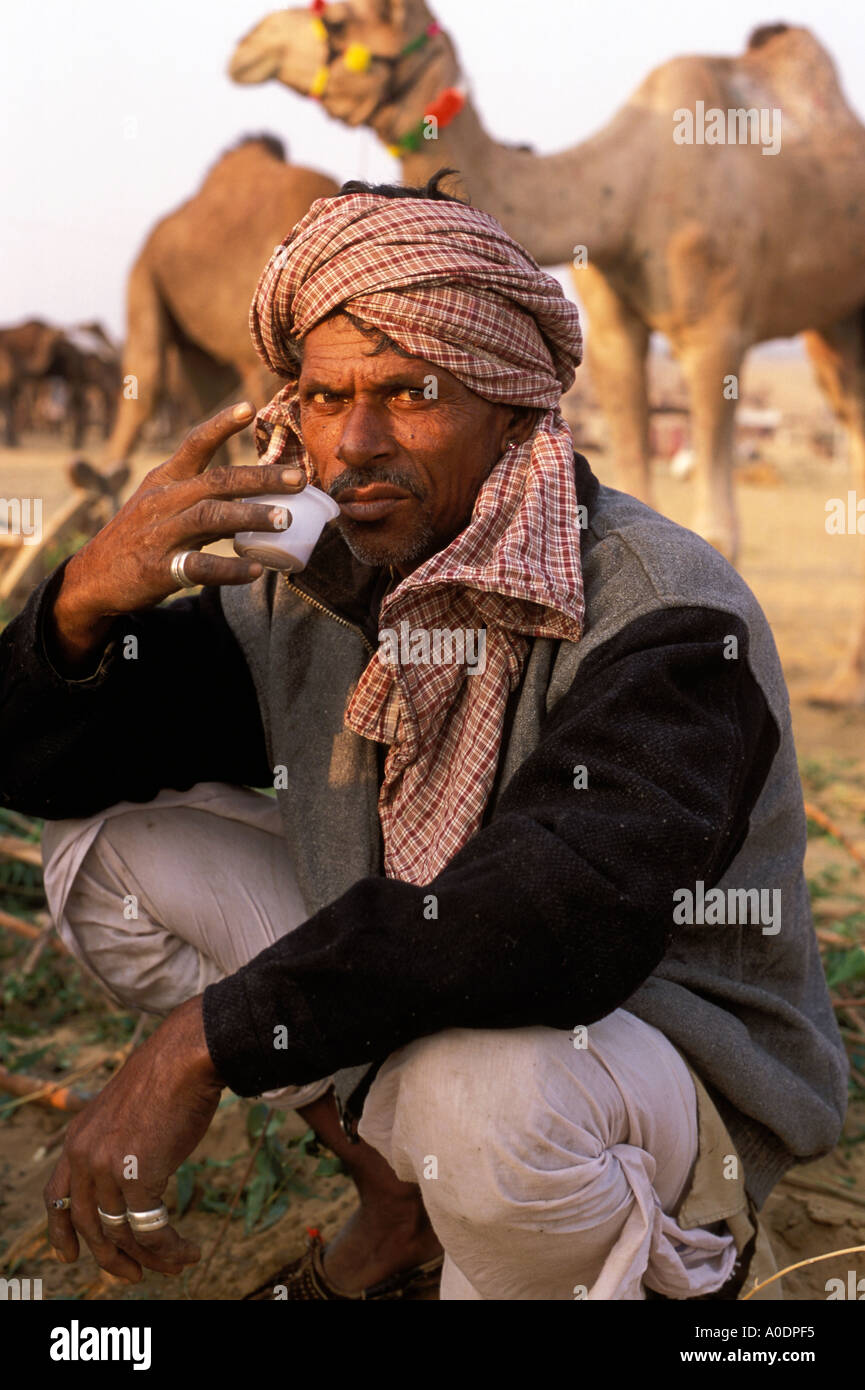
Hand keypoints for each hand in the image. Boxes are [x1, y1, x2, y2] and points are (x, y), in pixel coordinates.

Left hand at [44, 996, 222, 1282]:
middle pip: (90, 1226)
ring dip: (151, 1258)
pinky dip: (169, 1248)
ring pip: (122, 1234)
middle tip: (134, 1275)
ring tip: (177, 1265)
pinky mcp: (139, 1176)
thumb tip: (135, 1171)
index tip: (69, 1257)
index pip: (57, 1195)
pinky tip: (188, 1250)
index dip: (61, 1232)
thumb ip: (118, 1141)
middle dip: (112, 1258)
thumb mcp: (125, 1108)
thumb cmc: (168, 1076)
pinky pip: (150, 1229)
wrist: (186, 1056)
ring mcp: (108, 1167)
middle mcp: (84, 1156)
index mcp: (77, 1137)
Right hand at [53, 402, 306, 633]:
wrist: (94, 577)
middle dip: (261, 478)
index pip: (194, 444)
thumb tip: (257, 492)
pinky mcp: (159, 568)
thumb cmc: (140, 536)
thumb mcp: (161, 503)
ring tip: (286, 519)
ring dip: (251, 517)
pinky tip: (255, 571)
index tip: (249, 408)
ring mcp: (161, 534)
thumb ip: (202, 494)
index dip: (221, 425)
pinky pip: (199, 566)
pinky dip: (229, 569)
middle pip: (217, 482)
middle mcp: (164, 501)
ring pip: (210, 518)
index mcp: (166, 480)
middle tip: (299, 479)